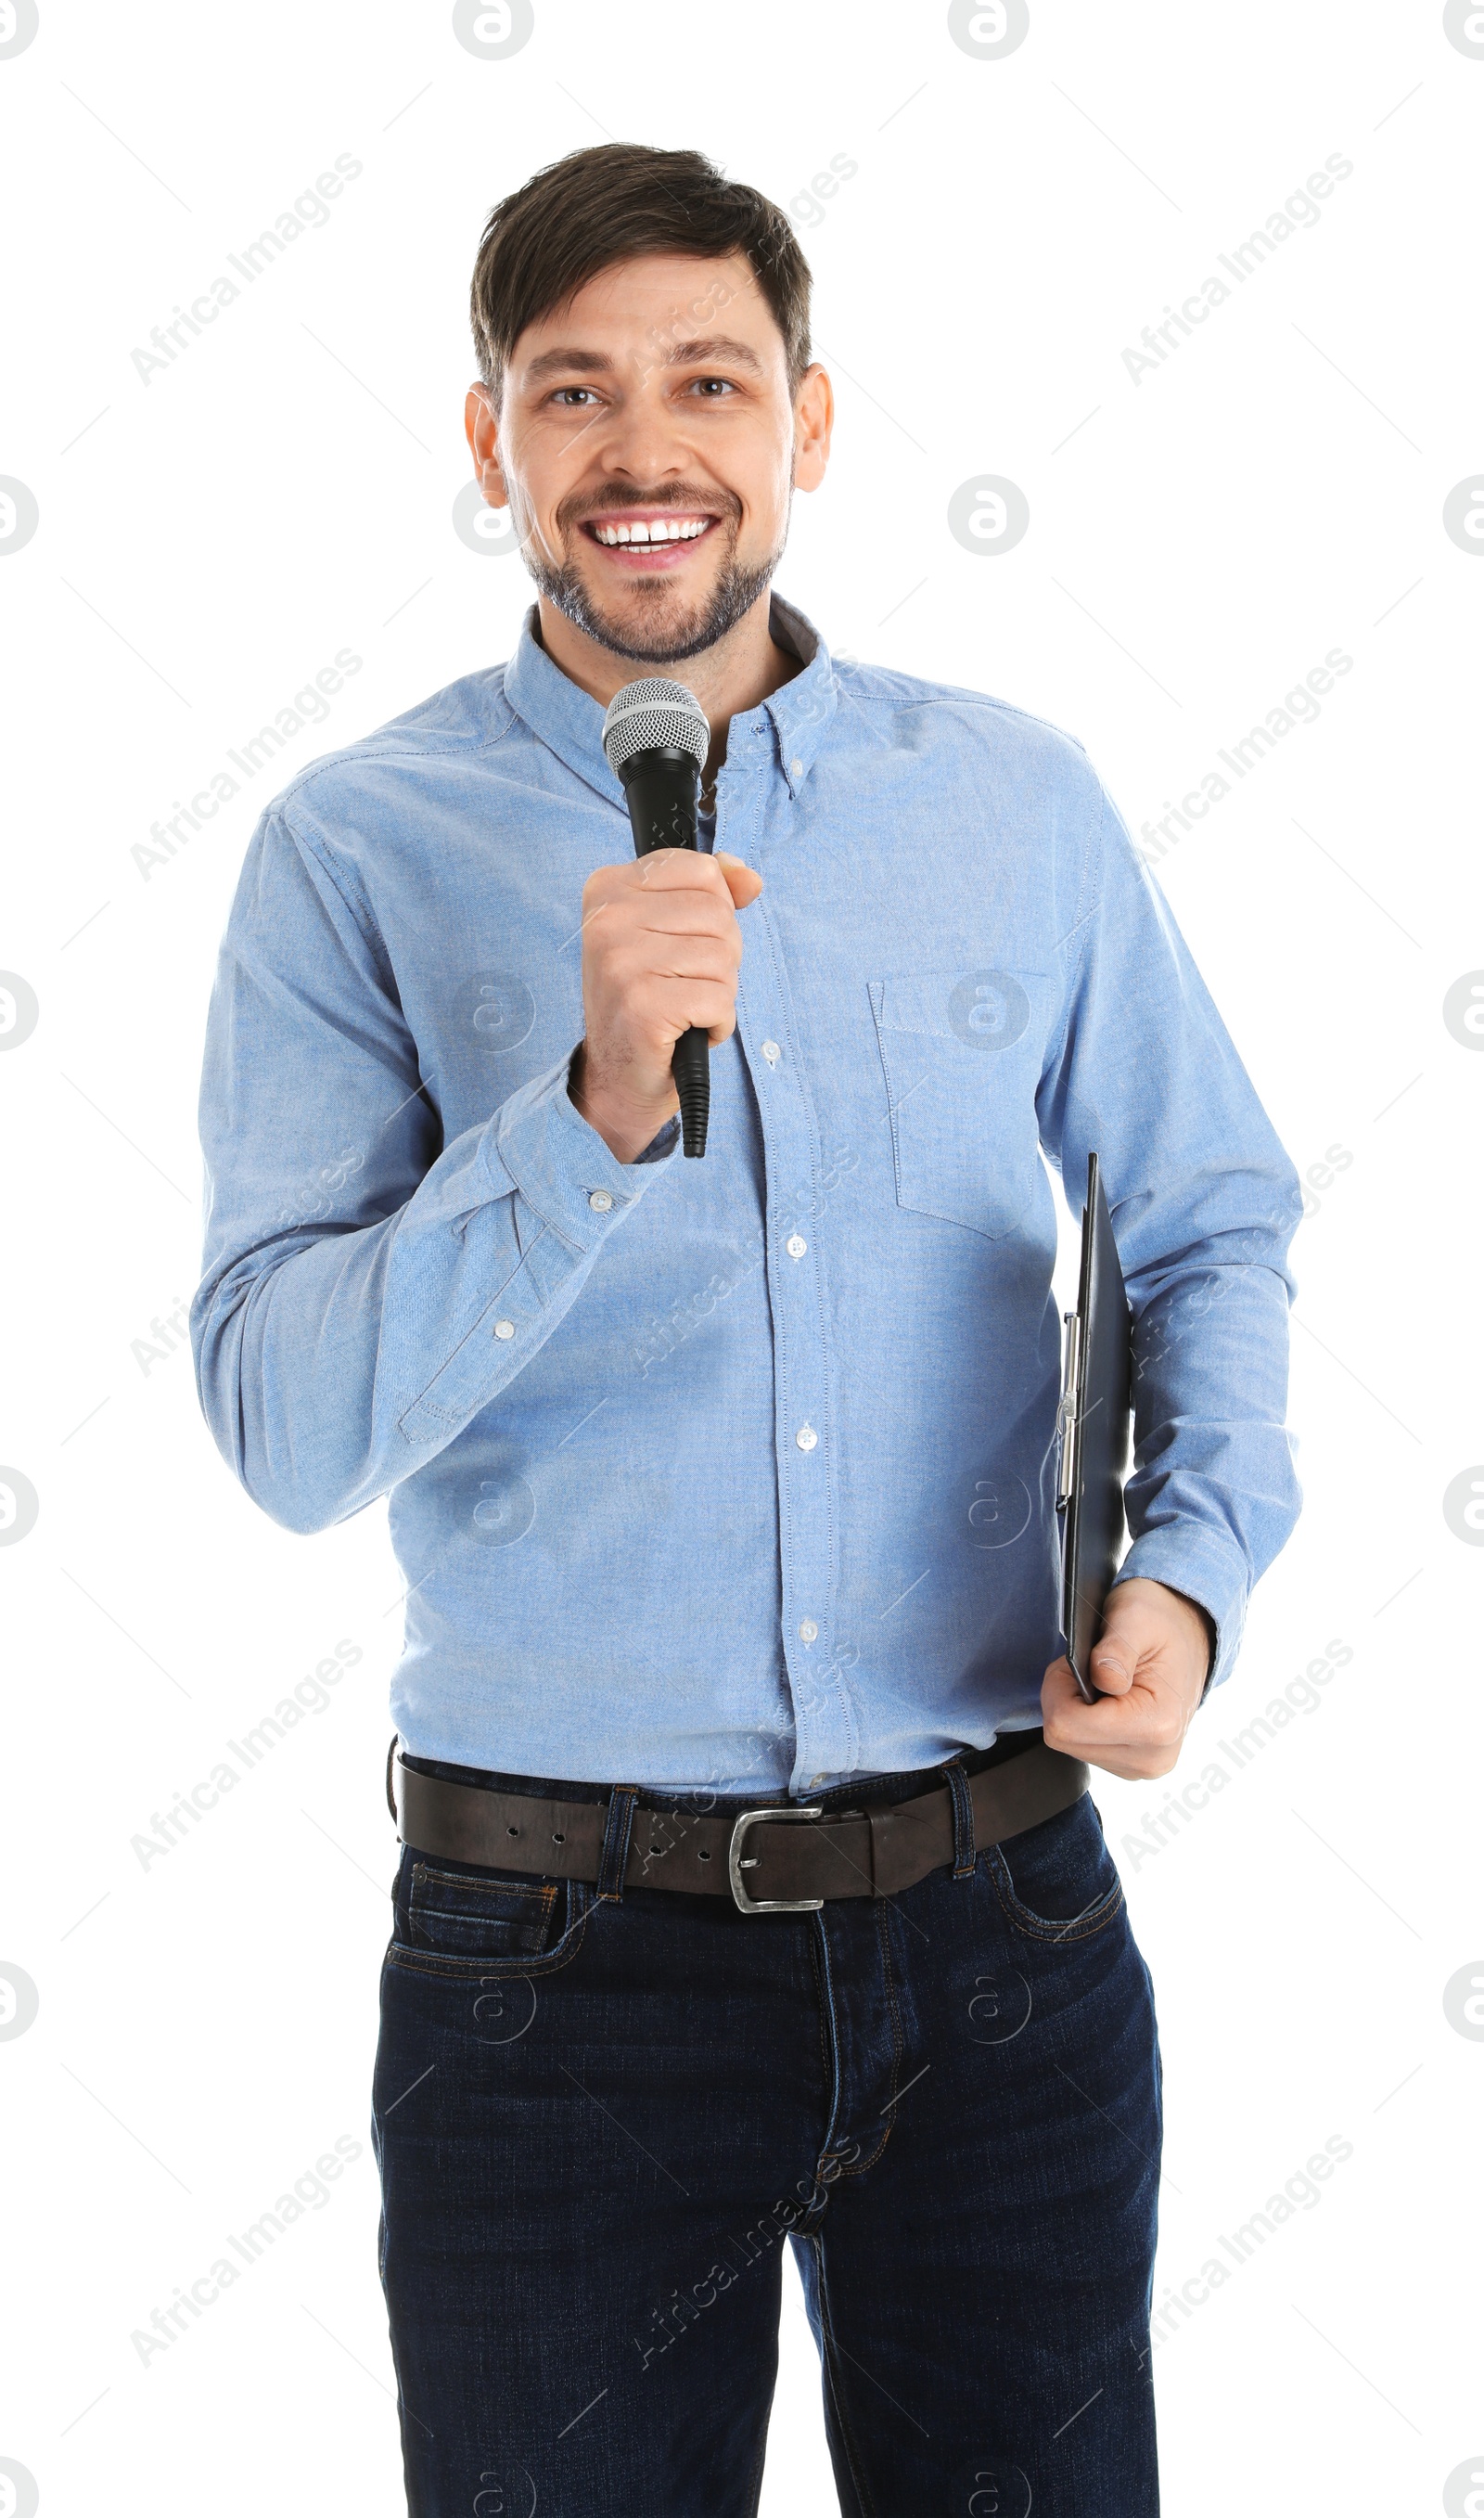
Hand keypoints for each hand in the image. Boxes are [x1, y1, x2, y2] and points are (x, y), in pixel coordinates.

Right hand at [569, 849, 762, 1161]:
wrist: (617, 1077)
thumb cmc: (646, 1000)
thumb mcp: (670, 931)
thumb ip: (710, 892)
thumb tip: (749, 878)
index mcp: (609, 888)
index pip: (701, 870)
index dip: (713, 912)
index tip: (682, 942)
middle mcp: (608, 920)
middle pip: (718, 913)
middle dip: (719, 956)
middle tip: (682, 984)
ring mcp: (622, 962)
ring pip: (724, 957)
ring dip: (718, 991)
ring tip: (682, 1008)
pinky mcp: (644, 1006)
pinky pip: (720, 999)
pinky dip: (717, 1023)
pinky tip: (686, 1030)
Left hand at [1040, 1578, 1213, 1781]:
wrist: (1190, 1642)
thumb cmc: (1162, 1624)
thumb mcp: (1136, 1617)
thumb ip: (1117, 1648)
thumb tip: (1103, 1680)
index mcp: (1157, 1724)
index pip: (1066, 1725)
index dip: (1060, 1685)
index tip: (1081, 1660)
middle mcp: (1151, 1757)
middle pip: (1062, 1737)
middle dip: (1063, 1696)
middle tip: (1090, 1667)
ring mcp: (1140, 1768)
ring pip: (1068, 1743)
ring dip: (1072, 1707)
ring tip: (1101, 1681)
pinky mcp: (1129, 1768)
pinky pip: (1080, 1746)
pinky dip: (1082, 1720)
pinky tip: (1105, 1700)